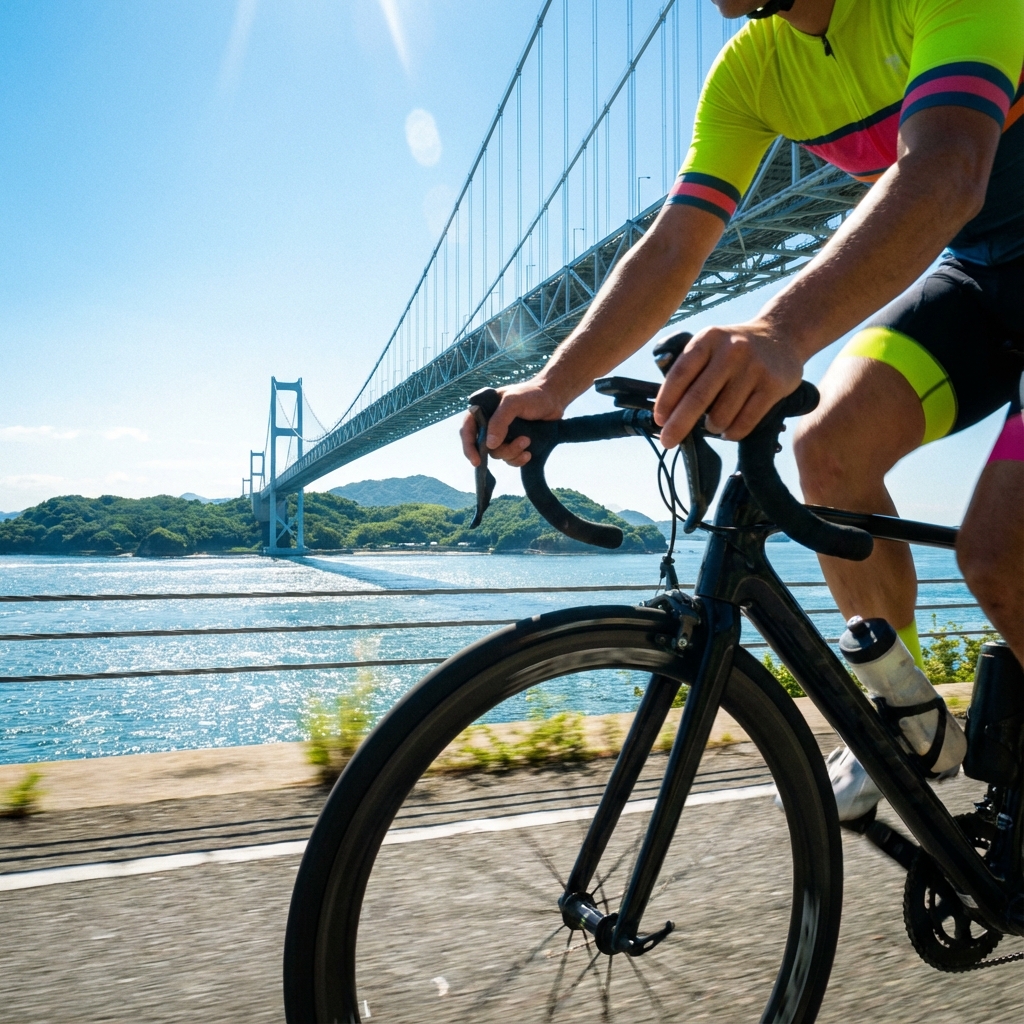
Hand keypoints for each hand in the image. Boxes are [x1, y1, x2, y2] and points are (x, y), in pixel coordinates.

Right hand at [459, 379, 566, 467]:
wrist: (554, 399)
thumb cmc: (532, 394)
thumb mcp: (513, 402)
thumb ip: (500, 421)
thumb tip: (489, 444)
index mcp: (483, 410)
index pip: (468, 430)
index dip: (469, 447)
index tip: (476, 461)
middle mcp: (490, 423)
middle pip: (484, 447)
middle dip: (502, 449)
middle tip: (522, 442)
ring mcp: (502, 434)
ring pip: (498, 454)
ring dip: (513, 452)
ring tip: (528, 440)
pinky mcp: (513, 442)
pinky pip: (510, 458)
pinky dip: (518, 459)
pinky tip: (529, 453)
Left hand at [654, 322, 802, 446]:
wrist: (781, 337)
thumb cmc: (734, 349)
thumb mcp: (710, 345)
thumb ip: (690, 370)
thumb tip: (667, 413)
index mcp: (708, 339)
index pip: (680, 374)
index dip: (666, 401)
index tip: (659, 421)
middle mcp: (731, 351)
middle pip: (697, 398)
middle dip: (678, 425)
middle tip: (668, 441)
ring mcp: (754, 368)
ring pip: (721, 416)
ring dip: (712, 428)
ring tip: (714, 423)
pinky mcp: (773, 385)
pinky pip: (744, 422)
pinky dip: (731, 433)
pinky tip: (729, 429)